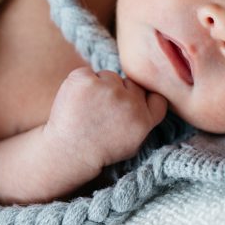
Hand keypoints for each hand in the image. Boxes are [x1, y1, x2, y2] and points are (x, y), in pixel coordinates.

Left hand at [44, 67, 168, 170]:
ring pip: (109, 76)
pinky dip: (81, 83)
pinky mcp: (84, 79)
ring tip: (88, 108)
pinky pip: (88, 72)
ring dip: (100, 86)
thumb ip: (144, 119)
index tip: (130, 105)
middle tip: (103, 111)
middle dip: (120, 92)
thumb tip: (149, 95)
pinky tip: (77, 102)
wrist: (68, 151)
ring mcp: (106, 89)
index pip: (156, 96)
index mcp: (144, 119)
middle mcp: (129, 102)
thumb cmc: (99, 148)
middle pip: (131, 83)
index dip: (143, 98)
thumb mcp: (133, 143)